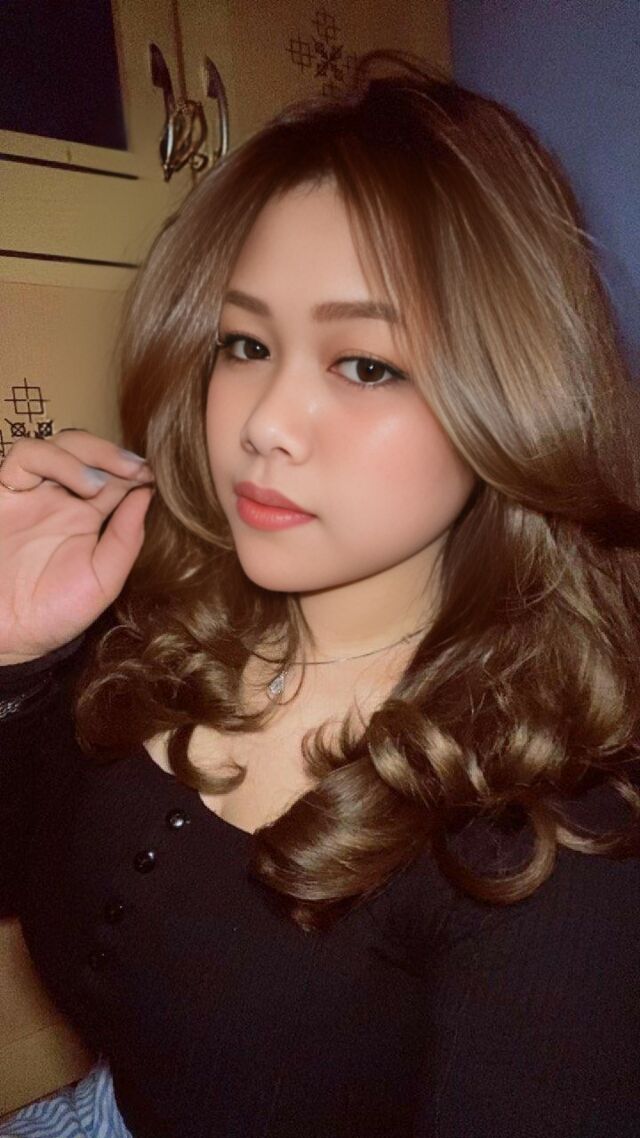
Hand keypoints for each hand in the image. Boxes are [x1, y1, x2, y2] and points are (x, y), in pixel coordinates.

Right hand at [0, 430, 154, 662]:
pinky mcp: (4, 493)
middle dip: (114, 453)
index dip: (134, 470)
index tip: (153, 476)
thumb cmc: (53, 613)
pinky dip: (54, 459)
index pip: (114, 476)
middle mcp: (60, 498)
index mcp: (87, 516)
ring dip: (87, 453)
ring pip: (59, 444)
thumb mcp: (103, 580)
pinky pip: (24, 457)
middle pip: (88, 450)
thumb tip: (147, 495)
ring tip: (101, 485)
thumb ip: (126, 539)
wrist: (7, 634)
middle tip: (137, 469)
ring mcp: (32, 493)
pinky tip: (80, 485)